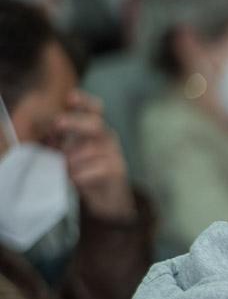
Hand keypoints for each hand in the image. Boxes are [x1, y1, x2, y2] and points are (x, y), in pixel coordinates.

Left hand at [53, 90, 135, 221]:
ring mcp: (115, 154)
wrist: (108, 201)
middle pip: (96, 124)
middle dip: (75, 122)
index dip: (84, 102)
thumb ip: (58, 143)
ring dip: (72, 161)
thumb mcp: (69, 154)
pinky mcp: (118, 171)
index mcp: (95, 130)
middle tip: (57, 124)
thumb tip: (38, 133)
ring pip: (91, 151)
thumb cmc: (84, 174)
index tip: (70, 97)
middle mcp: (108, 138)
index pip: (95, 109)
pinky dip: (80, 176)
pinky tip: (74, 181)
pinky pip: (95, 170)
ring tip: (63, 170)